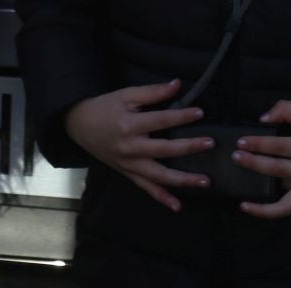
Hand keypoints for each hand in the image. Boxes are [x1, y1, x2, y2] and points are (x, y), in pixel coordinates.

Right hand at [64, 79, 212, 212]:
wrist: (79, 125)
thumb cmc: (105, 107)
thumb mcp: (126, 95)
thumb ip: (153, 92)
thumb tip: (177, 84)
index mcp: (130, 125)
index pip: (161, 120)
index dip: (182, 116)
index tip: (200, 113)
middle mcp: (130, 148)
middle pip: (164, 150)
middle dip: (189, 148)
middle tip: (210, 144)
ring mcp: (129, 164)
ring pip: (159, 176)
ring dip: (183, 180)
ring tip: (205, 181)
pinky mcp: (127, 173)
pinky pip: (146, 188)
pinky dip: (162, 198)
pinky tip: (177, 206)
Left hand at [233, 101, 290, 218]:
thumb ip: (286, 110)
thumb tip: (263, 119)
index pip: (282, 146)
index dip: (260, 144)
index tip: (242, 141)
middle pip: (279, 168)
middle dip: (254, 162)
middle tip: (236, 155)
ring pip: (281, 191)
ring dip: (257, 184)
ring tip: (239, 178)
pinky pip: (288, 208)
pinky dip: (268, 211)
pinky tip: (248, 207)